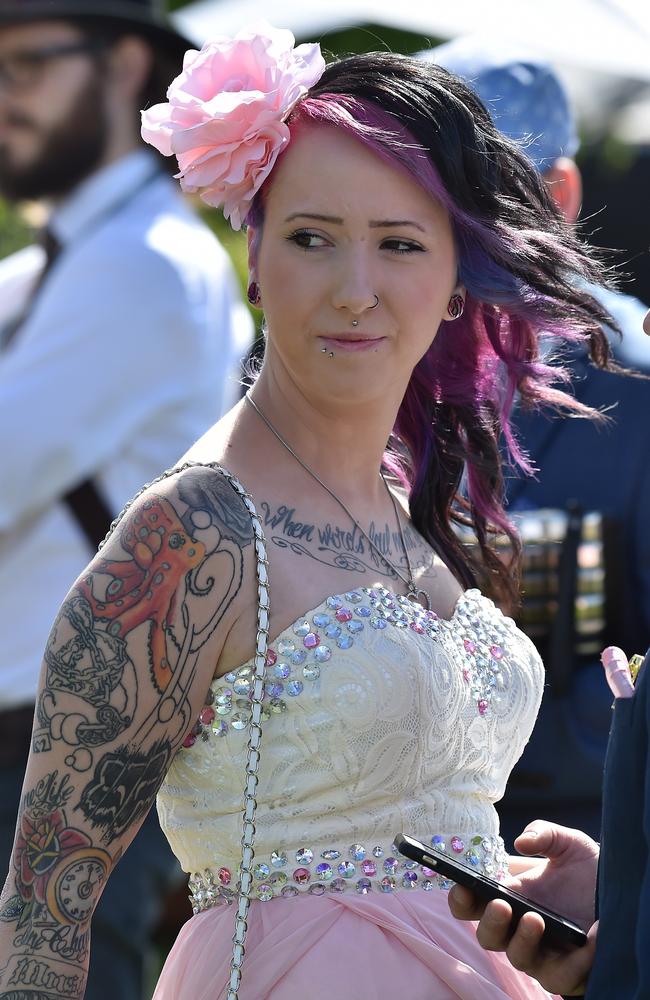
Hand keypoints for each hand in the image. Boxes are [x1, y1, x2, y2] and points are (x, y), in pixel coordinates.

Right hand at [448, 820, 599, 994]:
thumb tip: (521, 843)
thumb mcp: (568, 844)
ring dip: (523, 940)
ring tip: (536, 918)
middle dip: (490, 921)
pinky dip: (575, 962)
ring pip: (518, 958)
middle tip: (501, 904)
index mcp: (509, 897)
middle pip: (488, 937)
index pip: (472, 906)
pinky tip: (589, 938)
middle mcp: (519, 928)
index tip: (461, 886)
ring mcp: (542, 953)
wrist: (623, 894)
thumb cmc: (588, 870)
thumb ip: (544, 834)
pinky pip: (560, 977)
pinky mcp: (567, 972)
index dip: (461, 899)